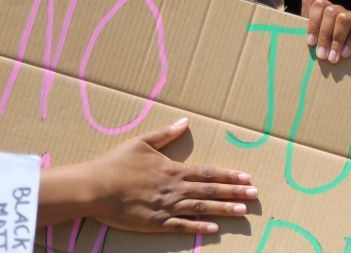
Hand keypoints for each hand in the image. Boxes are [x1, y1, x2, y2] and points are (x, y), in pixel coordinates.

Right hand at [86, 118, 256, 234]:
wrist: (96, 188)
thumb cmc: (117, 164)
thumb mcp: (142, 142)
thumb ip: (166, 134)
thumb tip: (185, 122)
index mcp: (173, 169)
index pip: (208, 172)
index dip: (229, 175)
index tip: (246, 177)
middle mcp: (175, 188)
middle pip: (210, 189)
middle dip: (234, 192)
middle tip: (254, 195)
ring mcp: (167, 206)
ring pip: (201, 207)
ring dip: (224, 208)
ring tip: (242, 211)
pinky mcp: (156, 222)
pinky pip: (182, 226)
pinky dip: (199, 227)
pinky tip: (214, 228)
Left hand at [302, 0, 350, 62]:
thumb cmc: (327, 41)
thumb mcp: (315, 26)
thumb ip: (309, 3)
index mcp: (326, 9)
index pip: (318, 5)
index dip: (313, 23)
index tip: (311, 42)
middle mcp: (339, 10)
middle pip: (330, 13)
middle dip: (325, 35)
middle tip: (322, 55)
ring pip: (343, 19)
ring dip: (337, 40)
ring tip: (333, 58)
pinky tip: (346, 53)